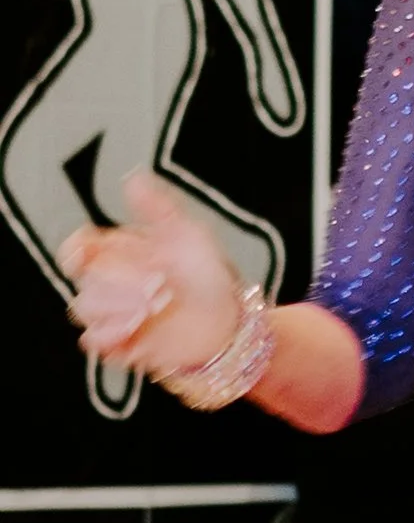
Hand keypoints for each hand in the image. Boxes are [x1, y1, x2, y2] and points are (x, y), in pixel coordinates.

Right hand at [59, 170, 245, 382]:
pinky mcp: (121, 343)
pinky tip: (137, 327)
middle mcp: (111, 283)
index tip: (87, 251)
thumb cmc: (208, 275)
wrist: (230, 320)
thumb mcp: (188, 234)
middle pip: (83, 280)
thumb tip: (133, 178)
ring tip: (154, 307)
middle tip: (158, 284)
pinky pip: (94, 340)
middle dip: (117, 282)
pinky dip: (110, 334)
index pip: (76, 248)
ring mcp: (115, 314)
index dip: (75, 249)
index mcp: (118, 253)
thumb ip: (158, 208)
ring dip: (116, 307)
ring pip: (84, 309)